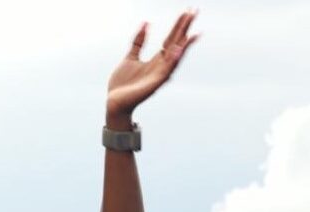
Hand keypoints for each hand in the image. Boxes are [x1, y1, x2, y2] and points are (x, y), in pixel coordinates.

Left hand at [106, 10, 199, 126]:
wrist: (114, 102)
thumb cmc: (122, 83)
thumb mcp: (130, 56)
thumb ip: (139, 42)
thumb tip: (146, 23)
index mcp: (156, 59)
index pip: (171, 39)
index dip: (179, 25)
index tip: (188, 11)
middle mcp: (161, 66)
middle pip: (176, 44)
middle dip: (185, 29)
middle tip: (195, 12)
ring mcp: (159, 75)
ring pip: (175, 58)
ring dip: (184, 46)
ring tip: (193, 33)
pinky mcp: (154, 84)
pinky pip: (166, 71)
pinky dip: (172, 61)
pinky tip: (178, 50)